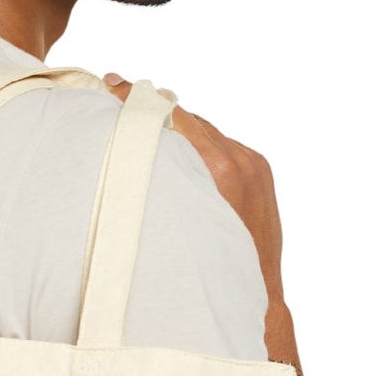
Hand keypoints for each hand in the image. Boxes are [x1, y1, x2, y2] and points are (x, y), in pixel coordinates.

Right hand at [101, 72, 286, 310]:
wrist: (258, 291)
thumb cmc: (209, 266)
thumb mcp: (176, 218)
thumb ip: (166, 177)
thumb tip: (143, 147)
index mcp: (219, 168)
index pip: (174, 117)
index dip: (140, 101)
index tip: (115, 84)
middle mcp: (239, 159)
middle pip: (188, 119)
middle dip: (157, 111)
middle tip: (122, 95)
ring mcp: (253, 162)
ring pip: (206, 131)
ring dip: (181, 129)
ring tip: (151, 126)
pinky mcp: (261, 169)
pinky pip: (225, 145)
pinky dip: (204, 146)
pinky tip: (186, 156)